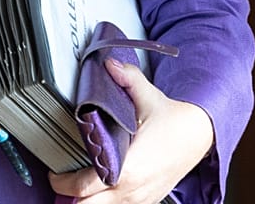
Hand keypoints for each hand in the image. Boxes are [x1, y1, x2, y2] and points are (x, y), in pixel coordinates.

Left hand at [47, 58, 214, 202]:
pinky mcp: (147, 200)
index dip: (64, 183)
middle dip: (72, 197)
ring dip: (90, 200)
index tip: (55, 174)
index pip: (85, 187)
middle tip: (63, 181)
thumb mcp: (149, 96)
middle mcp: (133, 188)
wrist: (199, 136)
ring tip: (80, 183)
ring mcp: (141, 198)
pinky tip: (102, 186)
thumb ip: (127, 79)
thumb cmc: (175, 121)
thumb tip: (109, 64)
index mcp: (130, 167)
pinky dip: (107, 201)